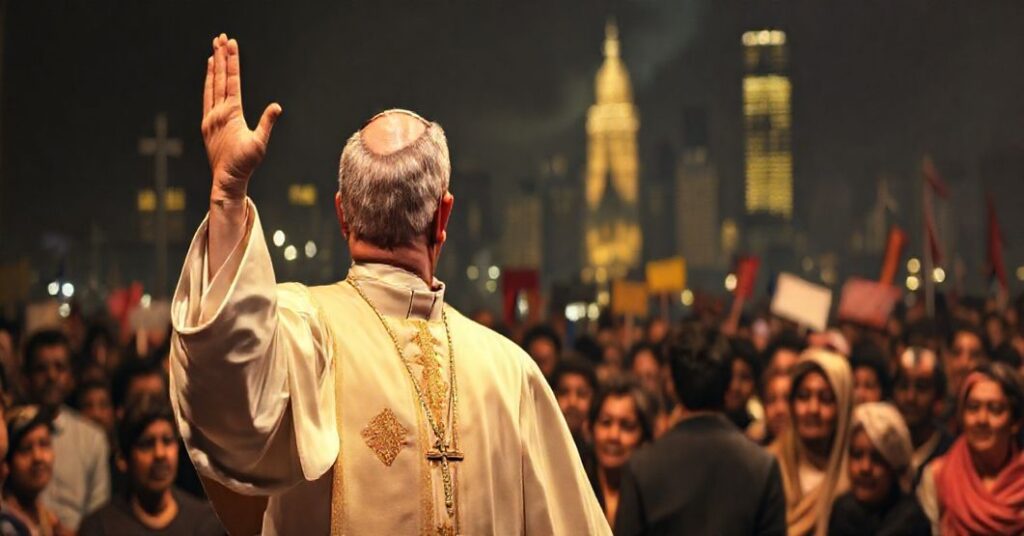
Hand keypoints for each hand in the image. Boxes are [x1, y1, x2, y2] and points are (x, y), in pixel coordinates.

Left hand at [202, 33, 281, 200]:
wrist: (226, 179)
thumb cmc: (245, 163)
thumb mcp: (259, 144)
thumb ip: (267, 123)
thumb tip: (277, 106)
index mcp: (231, 113)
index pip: (232, 80)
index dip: (232, 61)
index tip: (231, 44)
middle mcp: (218, 112)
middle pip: (220, 78)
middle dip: (221, 56)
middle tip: (221, 38)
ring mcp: (210, 117)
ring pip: (211, 86)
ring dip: (213, 67)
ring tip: (214, 50)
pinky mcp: (206, 124)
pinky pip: (207, 97)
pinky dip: (208, 83)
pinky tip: (210, 76)